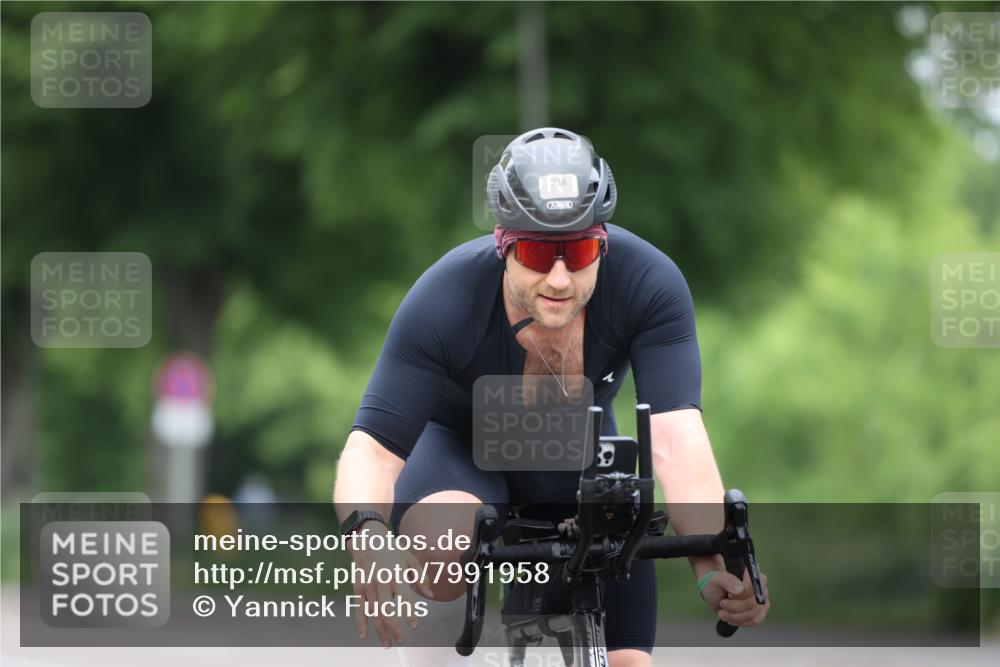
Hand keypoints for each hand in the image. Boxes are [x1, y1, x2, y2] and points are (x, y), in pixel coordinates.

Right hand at [346, 523, 435, 648]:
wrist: (367, 538)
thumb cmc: (391, 549)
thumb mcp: (410, 558)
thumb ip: (421, 577)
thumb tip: (430, 595)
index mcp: (396, 573)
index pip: (404, 597)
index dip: (409, 612)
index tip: (414, 625)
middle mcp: (381, 581)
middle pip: (387, 610)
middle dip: (394, 628)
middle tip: (402, 640)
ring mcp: (367, 586)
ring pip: (374, 613)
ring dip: (380, 630)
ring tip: (388, 643)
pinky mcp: (358, 588)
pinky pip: (359, 609)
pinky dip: (361, 623)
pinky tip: (364, 636)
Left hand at [699, 568, 769, 627]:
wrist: (716, 594)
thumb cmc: (716, 584)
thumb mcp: (717, 580)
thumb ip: (727, 581)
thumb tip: (740, 590)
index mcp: (752, 573)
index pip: (753, 586)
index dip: (740, 594)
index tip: (728, 594)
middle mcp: (760, 586)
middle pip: (753, 603)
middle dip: (734, 606)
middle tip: (722, 603)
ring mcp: (762, 600)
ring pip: (753, 614)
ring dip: (734, 616)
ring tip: (722, 612)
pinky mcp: (761, 612)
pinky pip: (754, 621)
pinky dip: (739, 621)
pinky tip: (730, 618)